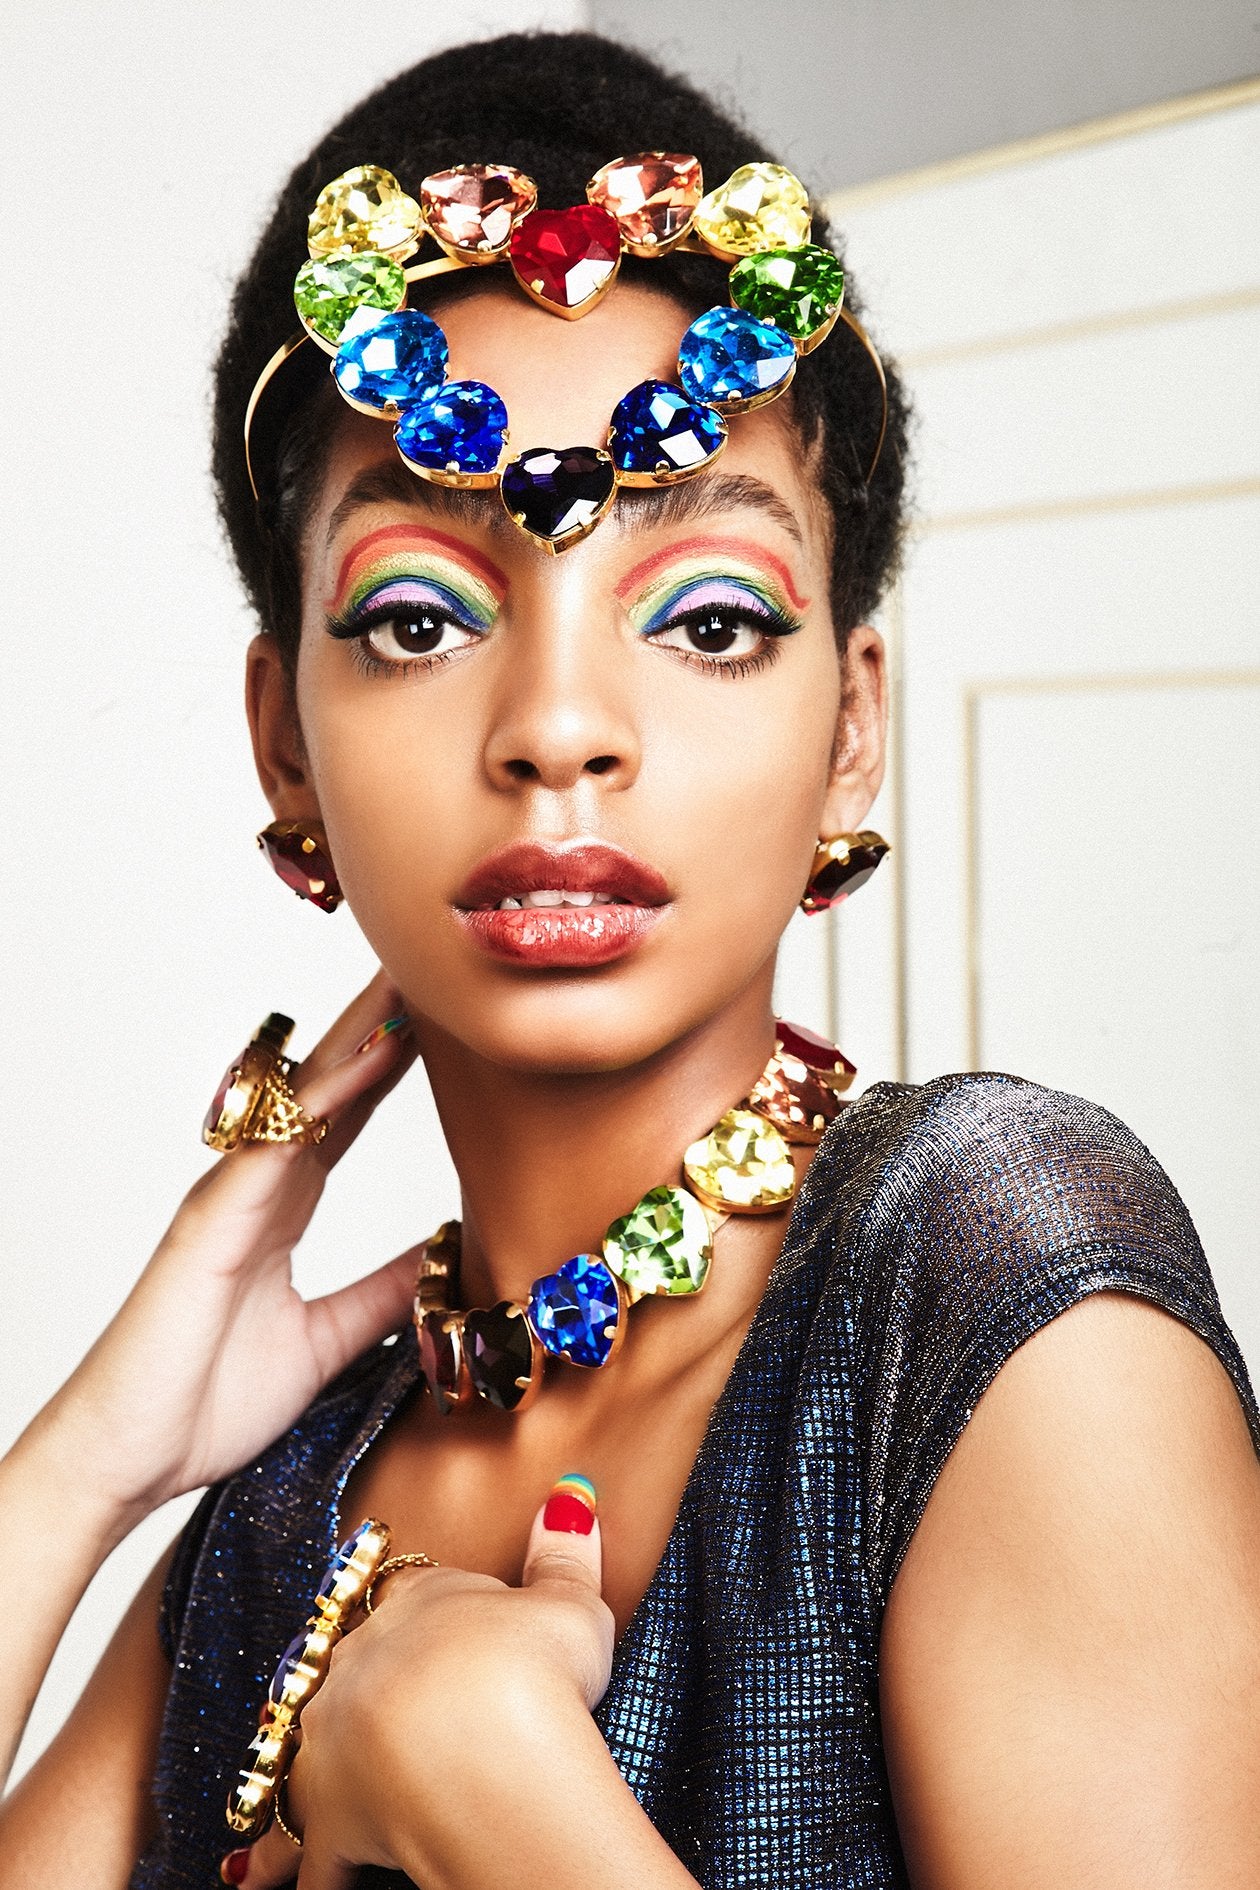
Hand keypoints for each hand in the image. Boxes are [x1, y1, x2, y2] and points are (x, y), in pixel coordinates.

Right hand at [24, 968, 423, 1532]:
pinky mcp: (211, 1220)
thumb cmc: (205, 1403)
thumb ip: (378, 1295)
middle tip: (426, 965)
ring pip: (304, 1098)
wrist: (127, 1461)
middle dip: (378, 1026)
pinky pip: (277, 1145)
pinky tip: (367, 1062)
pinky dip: (324, 1101)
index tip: (441, 1021)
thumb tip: (439, 1260)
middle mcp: (255, 1188)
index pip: (347, 1118)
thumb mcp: (325, 1342)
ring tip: (408, 984)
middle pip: (329, 1088)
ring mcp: (230, 1196)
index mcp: (279, 1211)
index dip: (391, 1066)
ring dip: (359, 1039)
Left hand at [224, 1481, 614, 1889]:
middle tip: (381, 1711)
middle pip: (348, 1662)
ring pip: (301, 1747)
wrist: (490, 1752)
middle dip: (360, 1684)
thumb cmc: (536, 1674)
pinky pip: (292, 1847)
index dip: (431, 1616)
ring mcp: (331, 1738)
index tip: (440, 1633)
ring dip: (295, 1766)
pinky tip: (249, 1874)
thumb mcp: (569, 1604)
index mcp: (415, 1605)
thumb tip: (569, 1496)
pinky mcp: (325, 1815)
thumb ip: (563, 1553)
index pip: (412, 1595)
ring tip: (282, 1784)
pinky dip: (273, 1862)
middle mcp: (358, 1661)